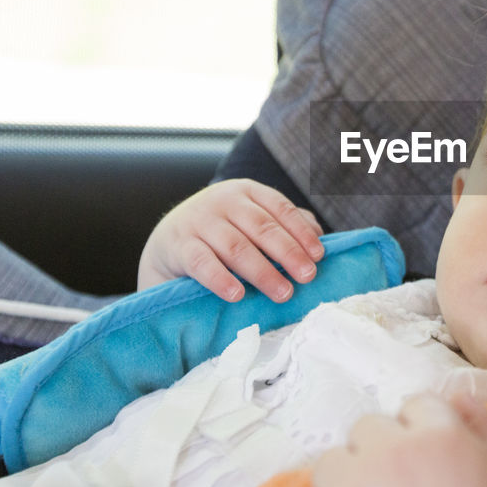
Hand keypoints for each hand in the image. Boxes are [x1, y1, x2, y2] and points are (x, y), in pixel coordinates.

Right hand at [136, 178, 323, 300]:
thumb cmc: (222, 234)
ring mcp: (199, 221)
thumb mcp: (251, 221)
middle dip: (288, 253)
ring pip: (236, 246)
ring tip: (283, 292)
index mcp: (247, 192)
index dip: (301, 232)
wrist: (167, 242)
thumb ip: (284, 225)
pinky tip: (237, 294)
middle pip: (261, 227)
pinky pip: (202, 263)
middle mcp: (223, 201)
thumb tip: (319, 238)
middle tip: (307, 276)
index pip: (280, 208)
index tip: (319, 256)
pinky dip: (220, 279)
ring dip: (262, 271)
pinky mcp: (178, 246)